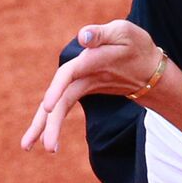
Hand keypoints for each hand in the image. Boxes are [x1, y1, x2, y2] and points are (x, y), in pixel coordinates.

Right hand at [21, 20, 165, 153]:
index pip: (68, 74)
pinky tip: (50, 143)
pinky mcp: (82, 91)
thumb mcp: (124, 34)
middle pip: (57, 96)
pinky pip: (63, 108)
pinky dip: (54, 123)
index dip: (56, 90)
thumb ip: (102, 34)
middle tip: (42, 145)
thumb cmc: (136, 44)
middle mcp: (78, 69)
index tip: (47, 107)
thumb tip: (83, 36)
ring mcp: (79, 81)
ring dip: (45, 127)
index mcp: (88, 56)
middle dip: (46, 120)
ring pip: (58, 106)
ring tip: (34, 149)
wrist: (146, 61)